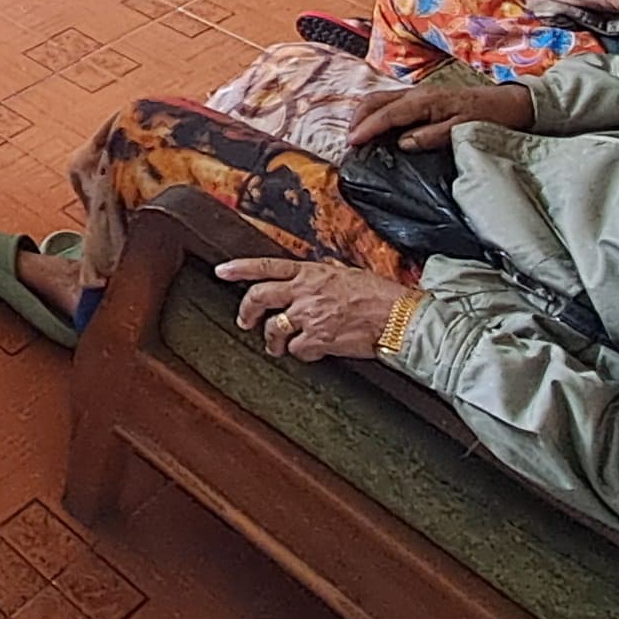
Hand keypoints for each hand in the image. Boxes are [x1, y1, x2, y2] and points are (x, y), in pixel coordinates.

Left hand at [215, 255, 400, 360]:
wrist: (398, 316)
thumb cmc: (377, 295)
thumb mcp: (343, 274)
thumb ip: (318, 278)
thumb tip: (305, 283)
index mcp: (310, 272)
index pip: (265, 266)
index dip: (239, 268)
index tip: (221, 271)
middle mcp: (305, 292)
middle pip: (259, 298)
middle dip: (246, 312)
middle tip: (245, 321)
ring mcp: (310, 316)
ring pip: (273, 329)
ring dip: (272, 341)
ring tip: (276, 346)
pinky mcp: (319, 340)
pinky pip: (297, 350)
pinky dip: (301, 353)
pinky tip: (311, 351)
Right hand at [349, 78, 534, 150]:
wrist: (510, 103)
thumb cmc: (489, 117)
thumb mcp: (463, 130)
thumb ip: (431, 136)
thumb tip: (403, 143)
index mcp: (426, 100)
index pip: (388, 113)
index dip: (367, 128)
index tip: (351, 143)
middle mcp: (418, 92)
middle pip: (376, 100)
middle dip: (358, 118)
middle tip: (348, 141)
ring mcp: (419, 92)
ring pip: (381, 98)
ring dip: (365, 114)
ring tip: (356, 135)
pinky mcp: (422, 97)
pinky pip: (390, 101)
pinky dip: (376, 113)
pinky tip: (376, 127)